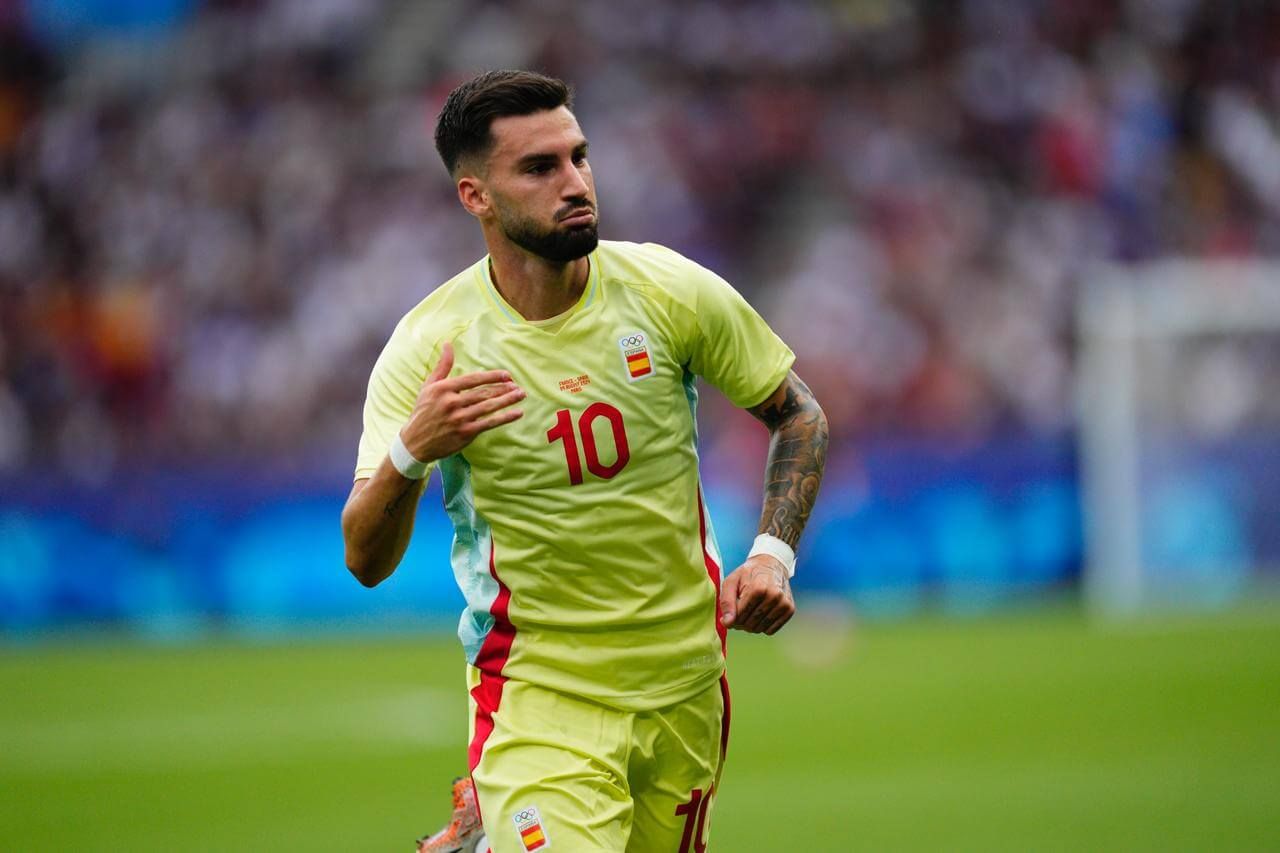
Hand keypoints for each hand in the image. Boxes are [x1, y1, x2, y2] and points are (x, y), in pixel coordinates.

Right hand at [399, 341, 524, 462]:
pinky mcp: (465, 433)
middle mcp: (451, 403)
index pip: (473, 379)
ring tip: (521, 395)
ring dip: (507, 400)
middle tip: (518, 386)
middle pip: (483, 393)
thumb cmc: (423, 412)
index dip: (492, 376)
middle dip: (504, 389)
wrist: (414, 443)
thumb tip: (448, 344)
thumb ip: (442, 366)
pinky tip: (517, 413)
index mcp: (443, 389)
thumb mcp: (429, 386)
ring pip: (488, 407)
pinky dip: (505, 418)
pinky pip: (489, 423)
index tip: (507, 375)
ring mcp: (459, 418)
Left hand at [718, 554, 794, 634]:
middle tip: (739, 612)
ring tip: (748, 612)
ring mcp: (784, 603)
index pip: (740, 615)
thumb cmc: (748, 574)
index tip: (731, 611)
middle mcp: (774, 596)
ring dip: (751, 625)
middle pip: (750, 624)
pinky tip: (760, 614)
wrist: (771, 564)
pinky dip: (762, 626)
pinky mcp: (789, 609)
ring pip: (760, 629)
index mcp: (759, 588)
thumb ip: (726, 602)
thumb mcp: (732, 582)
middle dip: (740, 622)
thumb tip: (727, 623)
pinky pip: (771, 630)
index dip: (732, 617)